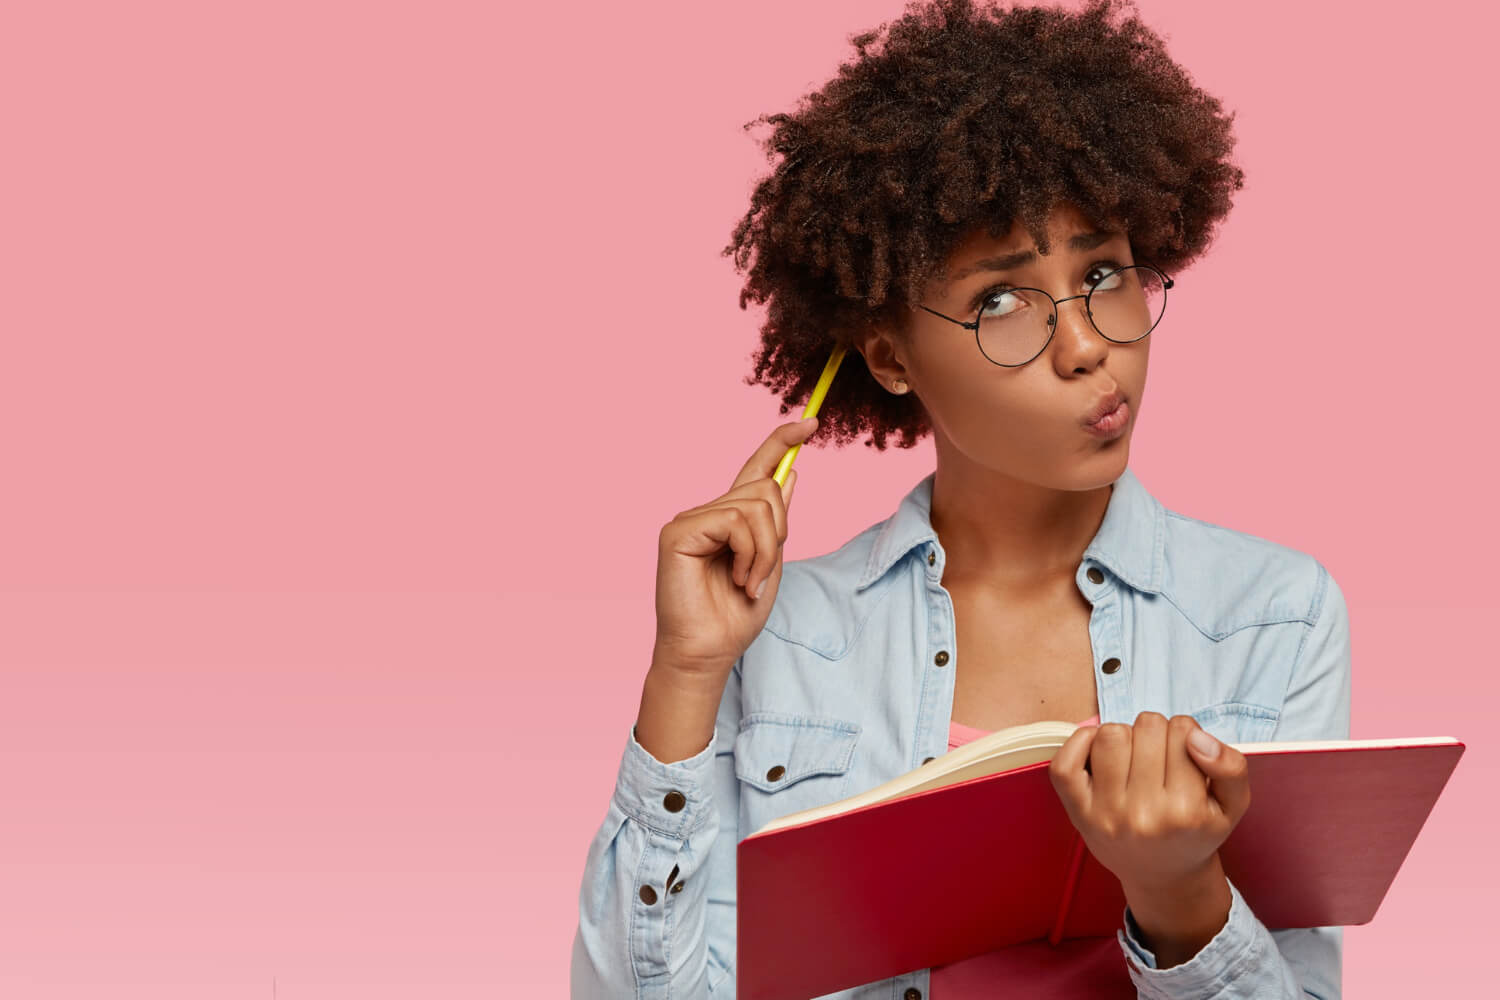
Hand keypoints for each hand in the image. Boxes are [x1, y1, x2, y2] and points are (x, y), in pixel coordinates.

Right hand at [651, 416, 817, 680]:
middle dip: (779, 532)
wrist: (708, 652)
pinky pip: (735, 522)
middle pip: (765, 488)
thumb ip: (774, 522)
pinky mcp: (678, 531)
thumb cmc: (734, 616)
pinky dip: (749, 555)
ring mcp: (690, 519)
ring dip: (765, 552)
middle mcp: (707, 512)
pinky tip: (737, 579)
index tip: (811, 422)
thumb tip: (790, 474)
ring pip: (755, 506)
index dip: (781, 442)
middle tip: (763, 574)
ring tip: (748, 583)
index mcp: (729, 518)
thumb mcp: (769, 562)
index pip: (756, 468)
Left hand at [1047, 711, 1250, 896]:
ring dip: (1124, 736)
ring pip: (1110, 735)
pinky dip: (1080, 743)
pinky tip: (1100, 753)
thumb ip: (1231, 767)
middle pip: (1146, 727)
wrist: (1162, 876)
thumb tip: (1196, 737)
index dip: (1186, 734)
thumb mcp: (1232, 806)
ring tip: (1134, 758)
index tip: (1186, 755)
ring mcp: (1106, 814)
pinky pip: (1065, 761)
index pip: (1183, 730)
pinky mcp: (1077, 812)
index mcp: (1186, 812)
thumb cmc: (1195, 833)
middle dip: (1156, 733)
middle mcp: (1144, 815)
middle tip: (1160, 758)